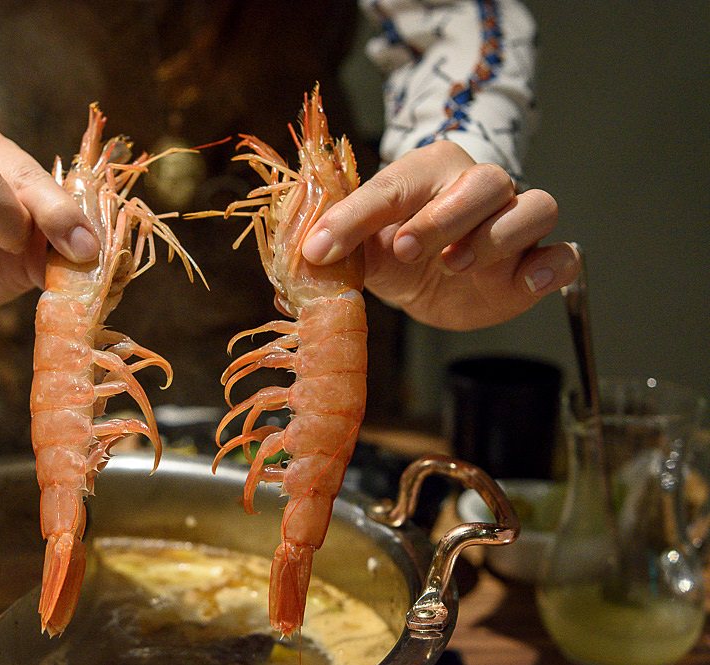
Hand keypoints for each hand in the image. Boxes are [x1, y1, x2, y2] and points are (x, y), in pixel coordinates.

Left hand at [302, 141, 579, 330]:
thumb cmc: (391, 248)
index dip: (360, 216)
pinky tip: (527, 281)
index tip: (325, 247)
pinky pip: (565, 254)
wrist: (422, 282)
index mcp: (427, 173)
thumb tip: (309, 255)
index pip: (394, 186)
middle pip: (487, 182)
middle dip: (447, 216)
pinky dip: (552, 265)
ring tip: (456, 265)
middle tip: (407, 248)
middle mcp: (478, 189)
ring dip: (496, 237)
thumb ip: (337, 243)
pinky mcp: (533, 263)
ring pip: (534, 207)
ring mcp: (512, 224)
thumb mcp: (359, 246)